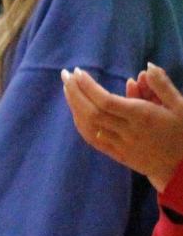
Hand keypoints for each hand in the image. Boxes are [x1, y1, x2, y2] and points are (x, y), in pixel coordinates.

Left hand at [63, 65, 182, 187]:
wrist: (182, 168)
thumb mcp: (180, 106)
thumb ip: (162, 86)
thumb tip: (147, 66)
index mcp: (143, 117)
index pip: (107, 101)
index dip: (89, 87)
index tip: (78, 72)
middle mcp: (128, 131)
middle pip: (92, 112)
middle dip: (75, 93)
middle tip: (65, 75)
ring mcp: (120, 145)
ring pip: (89, 126)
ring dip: (75, 106)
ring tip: (68, 88)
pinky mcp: (117, 155)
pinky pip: (93, 139)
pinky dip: (81, 124)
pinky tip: (76, 110)